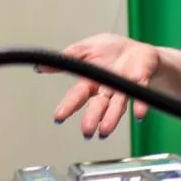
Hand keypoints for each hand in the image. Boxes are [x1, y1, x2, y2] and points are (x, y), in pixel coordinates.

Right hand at [37, 33, 161, 138]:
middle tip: (86, 131)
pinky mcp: (141, 83)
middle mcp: (107, 90)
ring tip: (104, 130)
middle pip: (97, 105)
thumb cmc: (111, 52)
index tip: (59, 117)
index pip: (77, 96)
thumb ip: (67, 58)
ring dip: (111, 118)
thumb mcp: (85, 49)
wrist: (138, 49)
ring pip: (117, 105)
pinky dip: (140, 106)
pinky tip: (138, 115)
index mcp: (91, 82)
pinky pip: (141, 95)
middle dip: (91, 118)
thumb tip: (39, 65)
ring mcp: (124, 88)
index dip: (68, 106)